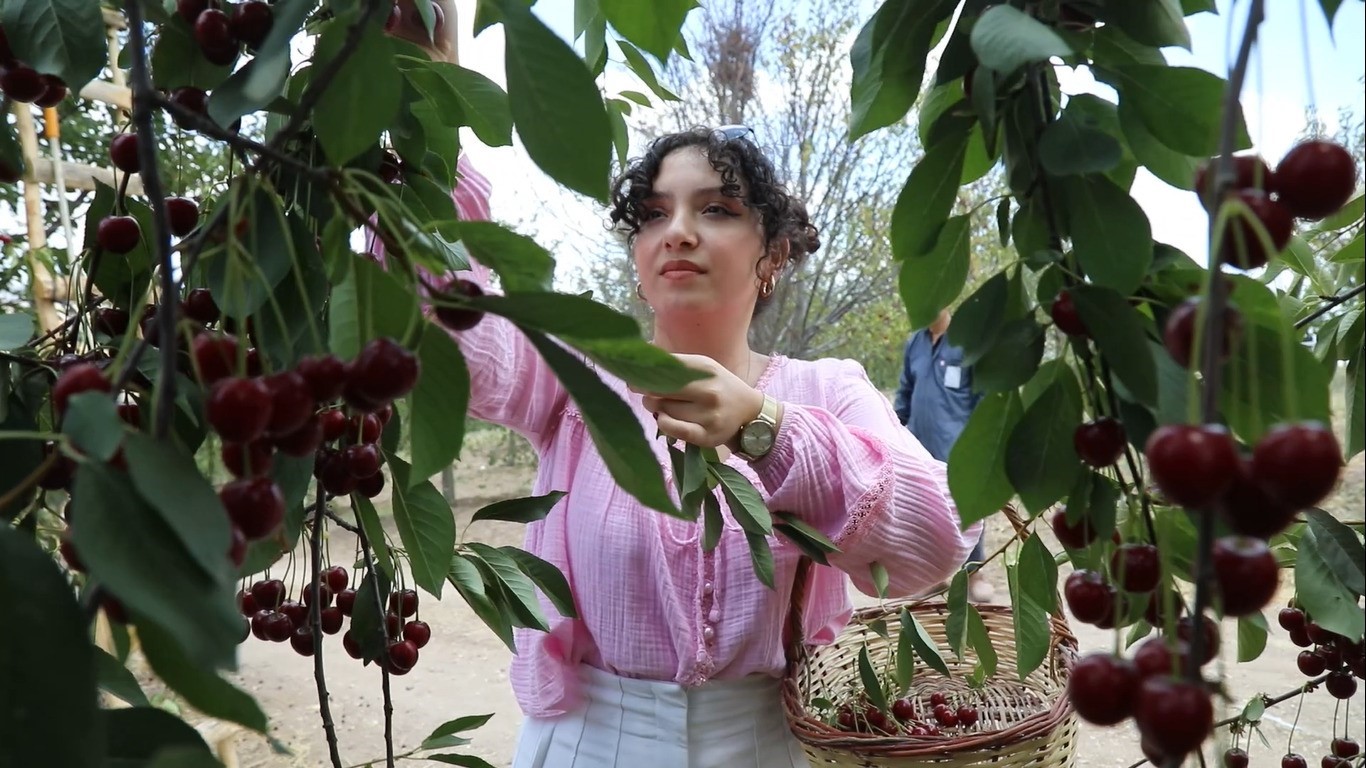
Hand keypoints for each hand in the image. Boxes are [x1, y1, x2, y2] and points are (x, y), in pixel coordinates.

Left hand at [632, 354, 763, 448]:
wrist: (748, 411)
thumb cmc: (717, 386)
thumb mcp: (701, 367)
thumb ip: (673, 363)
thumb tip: (641, 354)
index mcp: (704, 367)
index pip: (664, 368)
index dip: (643, 375)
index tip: (633, 379)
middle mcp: (709, 390)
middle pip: (660, 390)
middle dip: (648, 394)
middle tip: (648, 396)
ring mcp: (709, 415)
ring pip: (664, 410)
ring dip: (657, 410)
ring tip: (664, 407)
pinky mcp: (707, 436)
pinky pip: (673, 429)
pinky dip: (664, 424)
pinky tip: (664, 420)